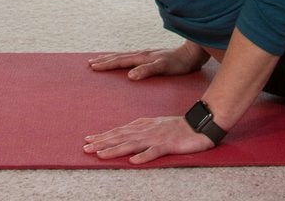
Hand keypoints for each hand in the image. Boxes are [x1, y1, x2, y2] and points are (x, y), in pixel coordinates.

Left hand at [83, 115, 215, 163]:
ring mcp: (156, 137)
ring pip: (132, 144)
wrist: (199, 124)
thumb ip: (140, 130)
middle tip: (86, 148)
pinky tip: (133, 161)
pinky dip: (144, 156)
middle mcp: (146, 130)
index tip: (88, 140)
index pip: (119, 131)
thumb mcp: (155, 125)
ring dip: (115, 149)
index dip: (103, 136)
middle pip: (121, 137)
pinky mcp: (168, 144)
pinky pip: (154, 151)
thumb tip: (124, 135)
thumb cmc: (178, 127)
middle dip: (102, 142)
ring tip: (100, 155)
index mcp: (143, 125)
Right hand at [87, 43, 206, 79]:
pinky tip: (123, 62)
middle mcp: (142, 54)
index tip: (92, 66)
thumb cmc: (179, 63)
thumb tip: (129, 76)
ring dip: (111, 58)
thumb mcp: (163, 68)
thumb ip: (147, 70)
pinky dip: (122, 59)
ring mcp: (146, 55)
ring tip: (100, 60)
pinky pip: (131, 58)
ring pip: (124, 56)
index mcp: (142, 57)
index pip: (120, 61)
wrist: (192, 53)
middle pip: (119, 57)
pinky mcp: (151, 58)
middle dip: (104, 60)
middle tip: (89, 63)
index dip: (106, 64)